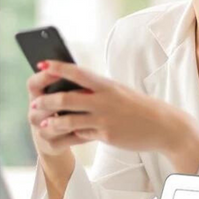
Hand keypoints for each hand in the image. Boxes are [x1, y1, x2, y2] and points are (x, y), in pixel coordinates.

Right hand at [27, 61, 90, 157]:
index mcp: (35, 96)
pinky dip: (82, 134)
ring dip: (72, 118)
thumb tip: (77, 70)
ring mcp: (41, 130)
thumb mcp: (59, 94)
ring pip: (54, 124)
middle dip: (59, 99)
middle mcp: (34, 113)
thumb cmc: (61, 110)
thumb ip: (65, 83)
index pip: (32, 83)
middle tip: (80, 93)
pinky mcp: (52, 145)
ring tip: (90, 112)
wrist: (55, 139)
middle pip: (41, 104)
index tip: (59, 71)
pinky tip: (95, 129)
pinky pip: (68, 139)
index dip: (44, 76)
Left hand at [30, 60, 198, 171]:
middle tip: (34, 103)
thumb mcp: (118, 91)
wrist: (164, 126)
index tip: (41, 64)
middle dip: (47, 100)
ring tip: (42, 124)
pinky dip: (69, 134)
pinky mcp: (106, 135)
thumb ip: (96, 90)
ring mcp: (104, 118)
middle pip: (67, 98)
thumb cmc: (137, 106)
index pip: (77, 72)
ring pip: (69, 119)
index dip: (57, 67)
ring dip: (52, 122)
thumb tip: (72, 87)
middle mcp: (104, 99)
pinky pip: (81, 134)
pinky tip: (61, 134)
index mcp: (106, 84)